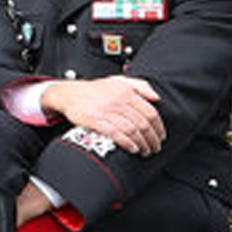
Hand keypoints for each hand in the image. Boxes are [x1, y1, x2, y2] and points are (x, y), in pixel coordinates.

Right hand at [45, 74, 164, 154]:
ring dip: (142, 144)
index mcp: (126, 92)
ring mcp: (105, 111)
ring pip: (131, 130)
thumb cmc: (96, 89)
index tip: (161, 137)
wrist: (69, 93)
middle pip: (143, 124)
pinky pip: (115, 134)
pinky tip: (133, 149)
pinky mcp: (94, 120)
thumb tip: (157, 97)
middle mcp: (117, 101)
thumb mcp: (119, 81)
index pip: (150, 112)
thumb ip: (140, 86)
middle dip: (152, 139)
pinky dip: (127, 143)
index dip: (159, 127)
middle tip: (155, 148)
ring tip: (145, 151)